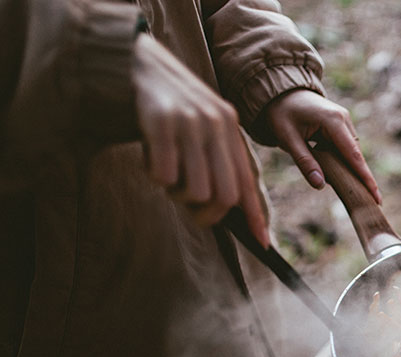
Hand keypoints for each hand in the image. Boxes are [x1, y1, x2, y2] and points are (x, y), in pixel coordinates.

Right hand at [132, 34, 268, 246]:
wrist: (130, 63)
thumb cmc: (165, 106)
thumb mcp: (200, 126)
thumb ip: (216, 157)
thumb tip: (230, 206)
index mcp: (229, 127)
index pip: (247, 182)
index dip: (255, 215)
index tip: (262, 243)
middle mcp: (216, 123)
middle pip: (225, 196)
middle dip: (206, 214)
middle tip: (186, 205)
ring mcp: (190, 122)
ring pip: (195, 191)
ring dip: (176, 194)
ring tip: (165, 174)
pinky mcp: (161, 122)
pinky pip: (164, 175)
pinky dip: (154, 176)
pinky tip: (148, 157)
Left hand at [264, 89, 381, 203]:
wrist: (281, 91)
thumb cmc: (282, 113)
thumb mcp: (288, 138)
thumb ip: (305, 162)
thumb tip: (320, 185)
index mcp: (333, 121)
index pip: (353, 155)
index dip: (365, 178)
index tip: (376, 196)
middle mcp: (344, 119)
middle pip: (356, 156)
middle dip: (361, 178)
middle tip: (370, 201)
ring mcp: (344, 120)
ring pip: (351, 152)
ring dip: (348, 168)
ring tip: (347, 187)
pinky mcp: (341, 124)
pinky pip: (346, 147)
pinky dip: (342, 160)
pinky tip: (334, 170)